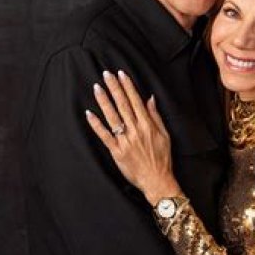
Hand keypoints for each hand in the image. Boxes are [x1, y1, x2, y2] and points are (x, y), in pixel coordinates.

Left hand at [85, 70, 179, 203]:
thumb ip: (155, 116)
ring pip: (112, 117)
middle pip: (123, 105)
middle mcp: (136, 130)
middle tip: (106, 74)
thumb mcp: (164, 135)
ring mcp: (125, 140)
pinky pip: (104, 135)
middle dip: (114, 88)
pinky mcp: (117, 151)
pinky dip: (96, 124)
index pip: (135, 101)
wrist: (157, 179)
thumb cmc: (162, 158)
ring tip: (97, 88)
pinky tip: (89, 113)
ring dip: (104, 101)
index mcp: (147, 125)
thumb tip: (150, 99)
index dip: (128, 86)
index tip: (121, 74)